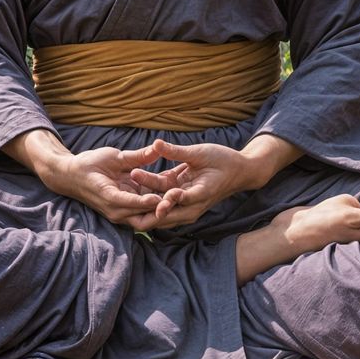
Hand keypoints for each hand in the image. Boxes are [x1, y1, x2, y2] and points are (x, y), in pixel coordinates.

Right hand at [44, 144, 168, 225]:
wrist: (72, 176)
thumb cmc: (89, 164)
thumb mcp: (113, 157)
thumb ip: (136, 156)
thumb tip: (157, 148)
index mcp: (111, 197)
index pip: (134, 204)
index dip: (151, 201)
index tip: (166, 196)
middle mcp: (117, 210)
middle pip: (145, 219)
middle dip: (162, 212)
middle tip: (180, 200)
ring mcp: (122, 212)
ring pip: (147, 218)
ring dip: (163, 210)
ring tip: (182, 198)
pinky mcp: (126, 209)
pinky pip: (145, 211)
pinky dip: (158, 205)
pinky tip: (174, 193)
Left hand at [122, 139, 255, 230]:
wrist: (239, 171)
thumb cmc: (223, 160)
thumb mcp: (200, 153)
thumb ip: (177, 151)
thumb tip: (156, 143)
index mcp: (198, 194)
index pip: (176, 201)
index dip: (161, 203)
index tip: (146, 202)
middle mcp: (190, 206)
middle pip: (162, 215)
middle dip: (143, 212)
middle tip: (122, 210)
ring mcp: (185, 205)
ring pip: (159, 212)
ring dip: (142, 208)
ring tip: (120, 206)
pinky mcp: (180, 199)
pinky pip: (161, 203)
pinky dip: (147, 202)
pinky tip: (130, 198)